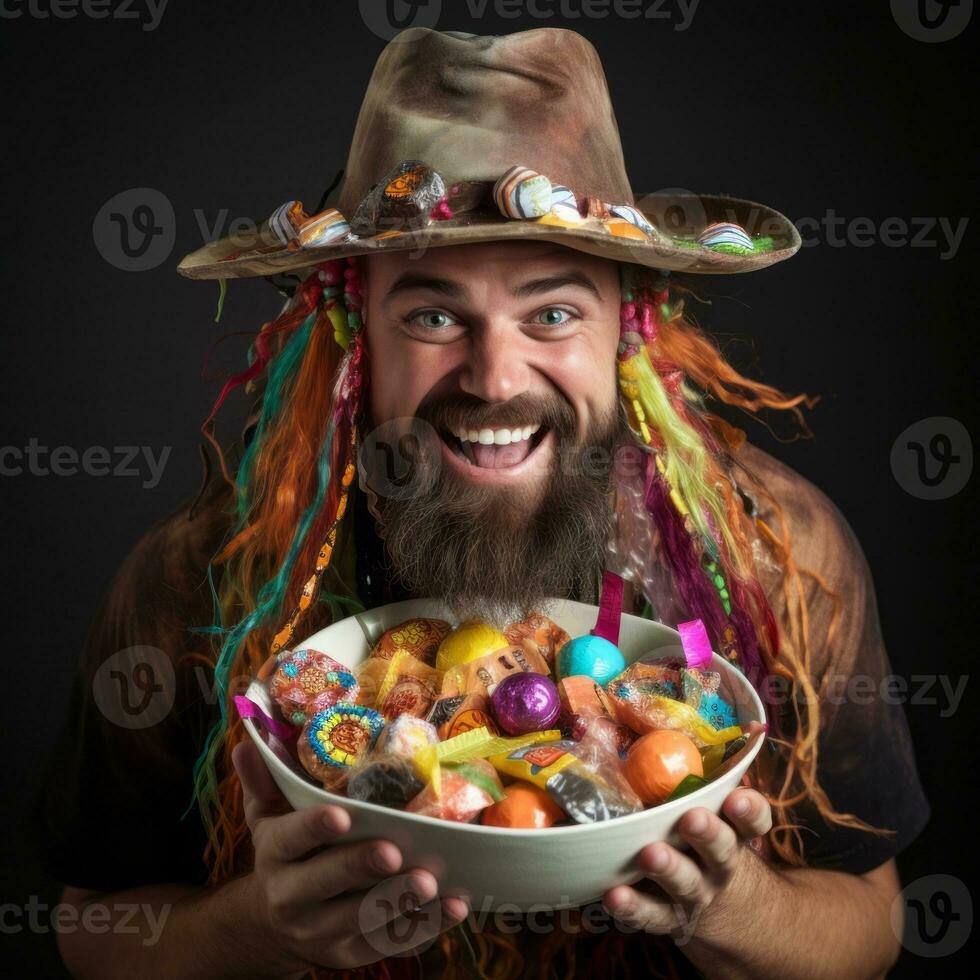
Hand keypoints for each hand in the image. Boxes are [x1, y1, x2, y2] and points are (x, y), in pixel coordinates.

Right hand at [232, 740, 468, 972]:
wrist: (272, 926)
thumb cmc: (285, 854)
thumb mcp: (266, 817)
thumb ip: (263, 781)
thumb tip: (246, 742)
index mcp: (275, 854)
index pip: (289, 840)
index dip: (314, 828)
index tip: (342, 815)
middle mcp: (293, 897)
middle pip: (326, 883)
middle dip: (360, 867)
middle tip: (393, 852)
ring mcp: (323, 931)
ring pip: (363, 918)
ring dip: (399, 900)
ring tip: (430, 881)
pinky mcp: (352, 954)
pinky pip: (391, 943)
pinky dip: (425, 927)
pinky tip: (453, 905)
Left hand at [602, 786, 771, 943]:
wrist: (723, 909)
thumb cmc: (704, 839)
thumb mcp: (713, 810)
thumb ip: (707, 774)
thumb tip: (742, 720)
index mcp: (733, 832)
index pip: (753, 820)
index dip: (749, 810)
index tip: (737, 799)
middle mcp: (720, 864)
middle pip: (721, 850)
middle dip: (706, 833)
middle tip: (691, 819)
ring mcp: (696, 893)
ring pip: (686, 883)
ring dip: (669, 869)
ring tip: (650, 855)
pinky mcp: (669, 917)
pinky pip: (651, 914)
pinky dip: (633, 907)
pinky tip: (614, 895)